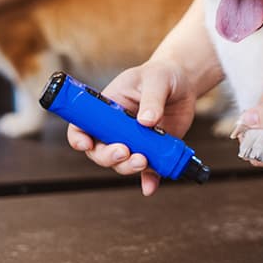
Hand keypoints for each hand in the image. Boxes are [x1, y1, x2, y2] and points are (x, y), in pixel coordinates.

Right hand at [66, 59, 198, 195]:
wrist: (184, 84)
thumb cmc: (162, 75)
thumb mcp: (156, 79)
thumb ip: (152, 99)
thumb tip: (147, 121)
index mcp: (106, 108)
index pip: (82, 126)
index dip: (79, 138)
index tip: (86, 145)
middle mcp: (114, 128)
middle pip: (99, 151)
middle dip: (108, 156)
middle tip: (125, 151)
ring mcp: (133, 141)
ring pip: (121, 163)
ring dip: (128, 167)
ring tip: (144, 160)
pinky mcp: (152, 151)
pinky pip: (147, 171)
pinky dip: (148, 180)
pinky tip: (150, 187)